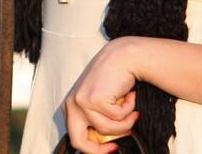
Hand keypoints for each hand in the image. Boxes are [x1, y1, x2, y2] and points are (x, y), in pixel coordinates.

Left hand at [63, 38, 140, 152]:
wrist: (122, 57)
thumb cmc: (112, 78)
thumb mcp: (98, 101)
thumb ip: (95, 119)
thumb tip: (104, 145)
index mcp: (70, 106)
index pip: (75, 138)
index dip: (94, 149)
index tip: (111, 148)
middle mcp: (71, 105)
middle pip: (79, 141)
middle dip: (100, 149)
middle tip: (116, 146)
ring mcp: (81, 102)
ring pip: (108, 130)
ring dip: (126, 122)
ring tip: (132, 110)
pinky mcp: (95, 100)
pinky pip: (118, 118)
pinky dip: (129, 109)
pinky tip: (129, 96)